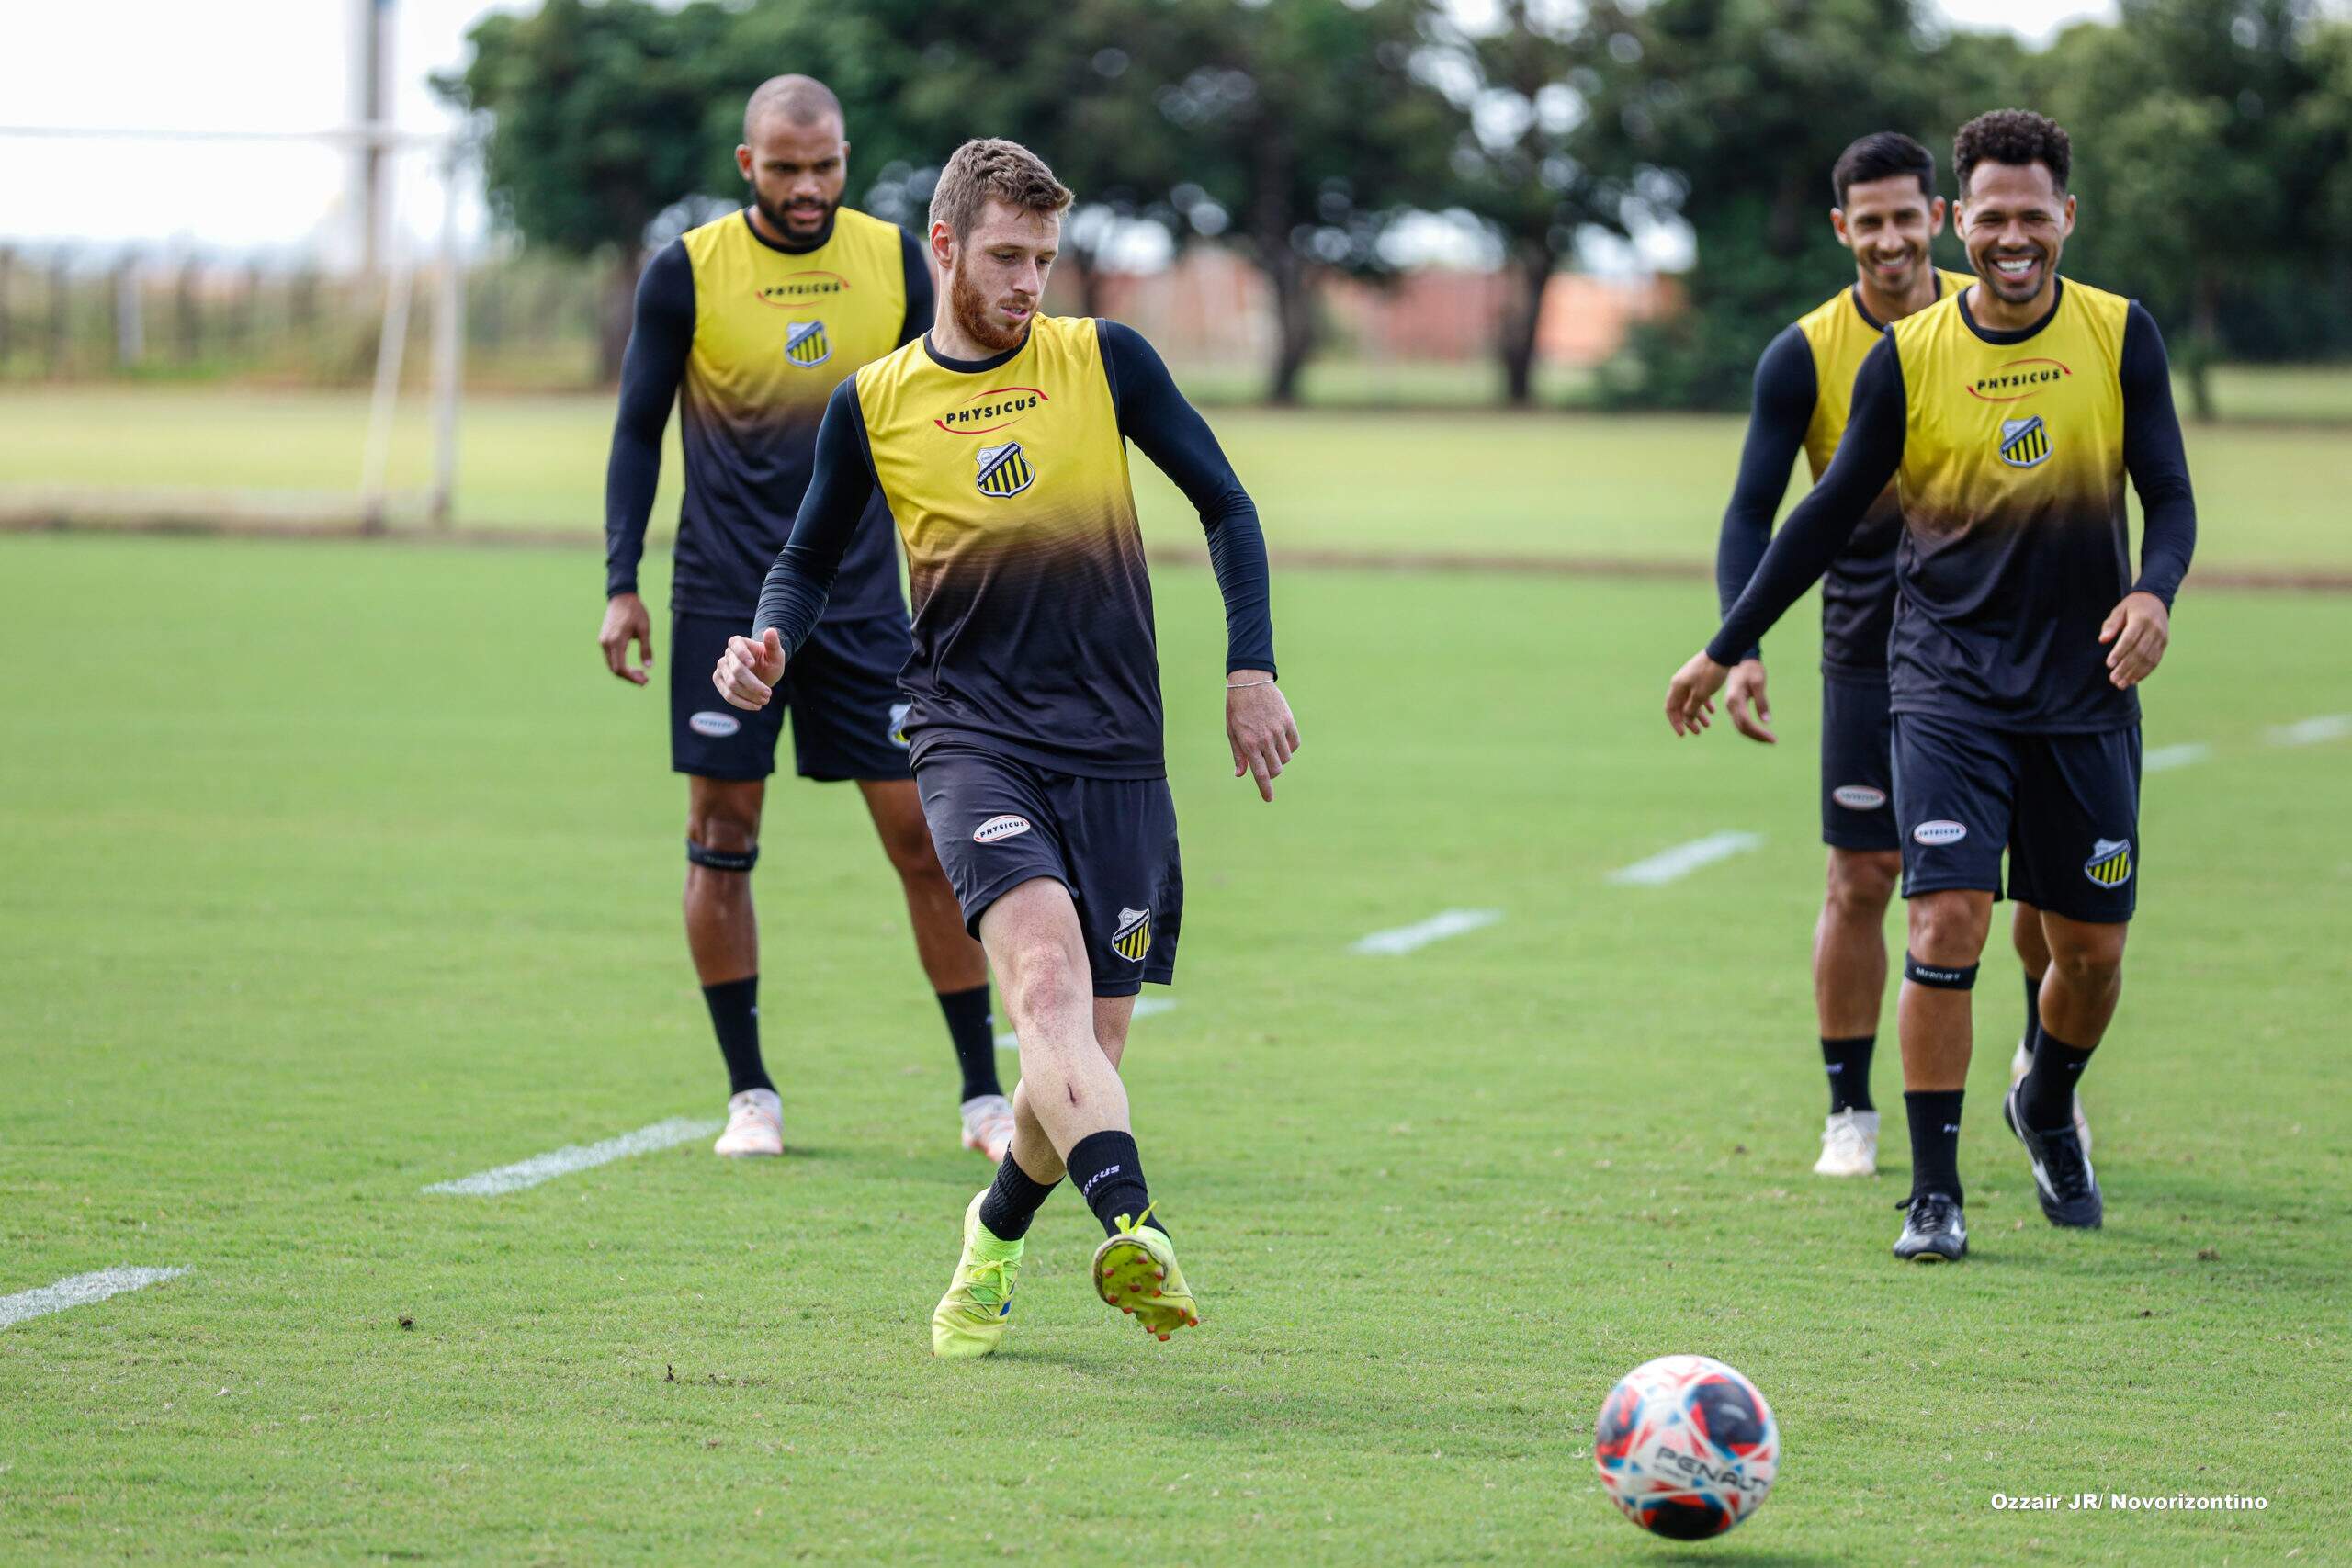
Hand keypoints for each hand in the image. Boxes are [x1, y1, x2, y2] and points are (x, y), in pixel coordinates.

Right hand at [599, 592, 654, 685]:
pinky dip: (620, 665)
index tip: (645, 681)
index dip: (632, 678)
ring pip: (612, 665)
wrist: (621, 597)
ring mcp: (603, 642)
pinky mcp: (603, 640)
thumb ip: (646, 648)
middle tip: (645, 680)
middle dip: (630, 677)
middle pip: (615, 669)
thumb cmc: (635, 612)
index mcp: (617, 641)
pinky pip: (610, 658)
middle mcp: (606, 643)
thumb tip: (649, 667)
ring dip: (625, 672)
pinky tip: (633, 667)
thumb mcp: (645, 629)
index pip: (621, 667)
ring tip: (642, 674)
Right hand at [714, 628, 785, 710]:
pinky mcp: (719, 681)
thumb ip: (774, 644)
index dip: (742, 654)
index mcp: (739, 642)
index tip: (752, 664)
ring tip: (765, 700)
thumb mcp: (776, 655)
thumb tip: (771, 631)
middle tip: (768, 694)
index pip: (735, 644)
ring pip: (731, 685)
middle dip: (753, 684)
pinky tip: (755, 706)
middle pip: (737, 671)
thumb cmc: (770, 661)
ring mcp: (721, 668)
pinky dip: (742, 703)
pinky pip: (727, 694)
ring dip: (749, 695)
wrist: (764, 673)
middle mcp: (728, 654)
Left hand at [1225, 672, 1298, 801]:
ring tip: (1271, 749)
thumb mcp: (1232, 732)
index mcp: (1249, 743)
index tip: (1269, 799)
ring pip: (1286, 758)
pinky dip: (1289, 747)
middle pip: (1276, 769)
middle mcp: (1265, 739)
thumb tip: (1240, 774)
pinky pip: (1294, 743)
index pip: (1260, 774)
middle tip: (1266, 765)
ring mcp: (1278, 730)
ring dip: (1280, 759)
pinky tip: (1281, 741)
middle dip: (1272, 772)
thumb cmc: (1237, 709)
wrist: (1250, 682)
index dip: (1265, 789)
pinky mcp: (1288, 721)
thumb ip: (1238, 754)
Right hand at [1665, 651, 1730, 735]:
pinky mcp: (1699, 677)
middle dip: (1688, 721)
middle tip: (1698, 732)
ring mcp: (1690, 679)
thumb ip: (1692, 709)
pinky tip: (1712, 711)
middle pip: (1680, 707)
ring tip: (1708, 725)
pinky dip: (1704, 704)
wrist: (1723, 652)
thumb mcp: (1701, 694)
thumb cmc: (1711, 674)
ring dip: (1697, 714)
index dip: (1676, 723)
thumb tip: (1686, 719)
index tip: (1684, 734)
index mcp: (1677, 687)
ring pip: (1690, 701)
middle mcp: (1680, 683)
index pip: (1670, 709)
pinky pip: (1698, 694)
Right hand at [1724, 658, 1775, 743]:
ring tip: (1769, 738)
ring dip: (1754, 735)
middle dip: (1757, 737)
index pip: (1746, 722)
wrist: (1742, 659)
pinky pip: (1741, 721)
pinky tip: (1760, 731)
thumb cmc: (1751, 669)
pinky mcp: (1734, 705)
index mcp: (1735, 700)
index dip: (1759, 733)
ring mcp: (1730, 706)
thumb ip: (1762, 702)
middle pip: (1742, 728)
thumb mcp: (1759, 683)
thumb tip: (1766, 721)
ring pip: (1740, 727)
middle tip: (1773, 741)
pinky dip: (1750, 729)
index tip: (1773, 739)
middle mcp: (1730, 705)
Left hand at [2099, 591, 2169, 687]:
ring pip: (2148, 659)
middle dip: (2126, 667)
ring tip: (2121, 684)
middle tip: (2113, 679)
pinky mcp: (2164, 644)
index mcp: (2141, 620)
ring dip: (2135, 673)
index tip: (2109, 664)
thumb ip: (2111, 625)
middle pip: (2139, 652)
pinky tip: (2133, 680)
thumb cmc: (2132, 607)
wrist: (2156, 600)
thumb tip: (2102, 640)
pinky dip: (2145, 672)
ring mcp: (2161, 638)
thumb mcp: (2119, 610)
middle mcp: (2154, 630)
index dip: (2119, 652)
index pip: (2130, 639)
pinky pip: (2155, 661)